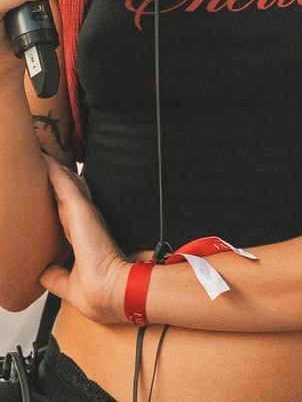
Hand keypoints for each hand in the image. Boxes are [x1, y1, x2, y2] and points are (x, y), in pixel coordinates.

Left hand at [38, 156, 129, 323]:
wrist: (113, 293)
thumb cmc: (98, 293)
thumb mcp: (68, 286)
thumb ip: (55, 277)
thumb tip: (42, 274)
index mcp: (82, 241)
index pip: (67, 217)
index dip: (61, 204)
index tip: (54, 192)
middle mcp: (83, 225)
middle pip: (68, 198)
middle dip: (61, 182)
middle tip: (52, 163)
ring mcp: (83, 216)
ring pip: (67, 188)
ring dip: (57, 173)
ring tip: (47, 156)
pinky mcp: (80, 212)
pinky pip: (64, 186)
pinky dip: (55, 173)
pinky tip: (46, 161)